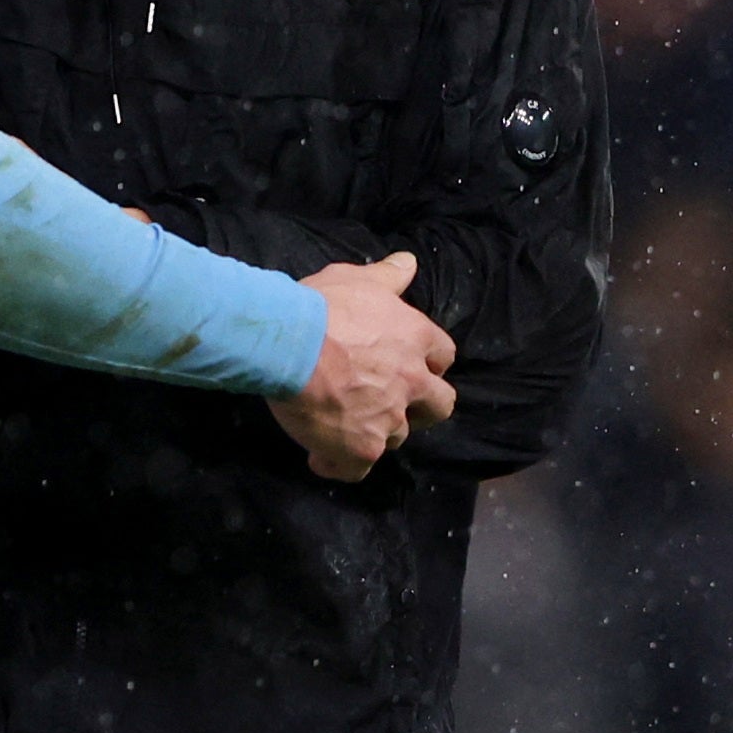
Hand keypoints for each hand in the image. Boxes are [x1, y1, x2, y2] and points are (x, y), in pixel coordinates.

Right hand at [268, 252, 457, 481]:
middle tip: (389, 401)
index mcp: (415, 339)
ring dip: (376, 431)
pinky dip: (340, 464)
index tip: (408, 362)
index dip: (427, 362)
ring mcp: (389, 420)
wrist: (289, 344)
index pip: (443, 356)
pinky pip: (357, 469)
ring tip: (345, 424)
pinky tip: (320, 455)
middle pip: (439, 405)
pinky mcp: (362, 450)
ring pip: (397, 437)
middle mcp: (412, 382)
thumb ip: (387, 276)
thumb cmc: (322, 306)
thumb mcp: (357, 279)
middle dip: (420, 407)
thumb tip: (409, 263)